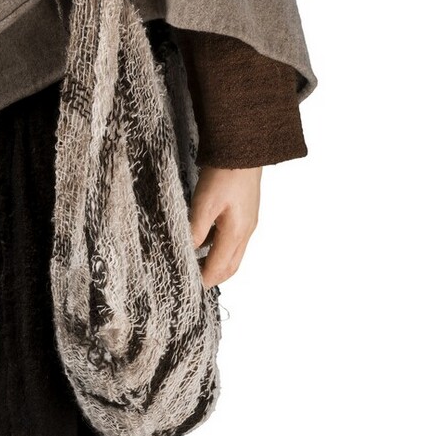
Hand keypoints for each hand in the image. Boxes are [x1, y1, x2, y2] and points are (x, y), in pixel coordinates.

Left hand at [189, 164, 260, 288]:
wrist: (244, 148)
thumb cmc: (225, 173)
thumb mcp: (204, 203)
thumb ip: (196, 230)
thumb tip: (188, 252)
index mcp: (236, 233)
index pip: (218, 268)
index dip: (203, 280)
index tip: (187, 286)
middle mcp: (246, 232)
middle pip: (230, 267)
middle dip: (212, 277)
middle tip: (192, 281)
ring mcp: (248, 223)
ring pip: (233, 254)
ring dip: (215, 263)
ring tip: (194, 263)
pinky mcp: (245, 214)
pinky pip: (233, 240)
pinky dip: (219, 248)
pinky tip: (203, 241)